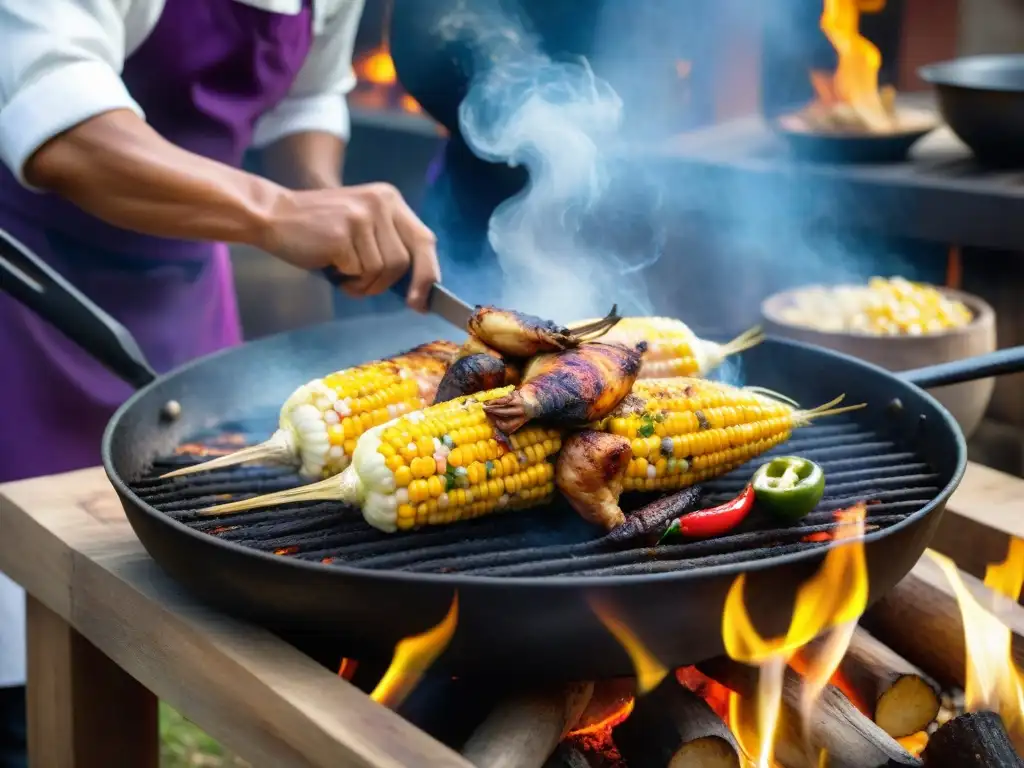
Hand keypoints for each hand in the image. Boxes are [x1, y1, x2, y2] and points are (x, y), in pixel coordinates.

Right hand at [261, 183, 439, 310]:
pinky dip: (348, 282)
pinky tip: (333, 270)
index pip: (424, 240)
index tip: (422, 302)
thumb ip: (389, 244)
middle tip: (371, 292)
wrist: (274, 215)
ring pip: (383, 270)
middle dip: (392, 285)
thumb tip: (419, 287)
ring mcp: (362, 217)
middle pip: (406, 260)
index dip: (427, 274)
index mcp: (389, 199)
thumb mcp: (362, 226)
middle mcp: (381, 203)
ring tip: (344, 275)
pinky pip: (360, 272)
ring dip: (365, 284)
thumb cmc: (319, 230)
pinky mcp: (344, 234)